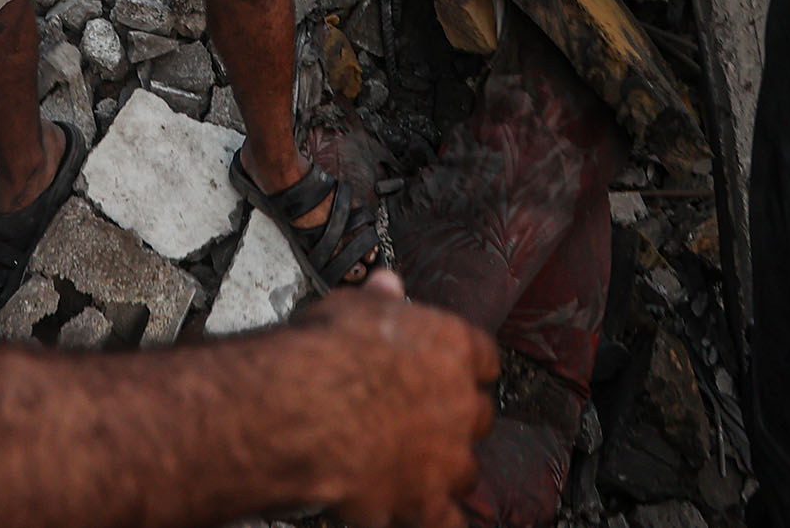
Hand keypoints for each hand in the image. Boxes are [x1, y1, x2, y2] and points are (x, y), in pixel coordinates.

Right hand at [296, 271, 496, 527]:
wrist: (306, 408)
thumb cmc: (325, 352)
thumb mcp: (353, 308)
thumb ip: (380, 303)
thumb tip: (388, 285)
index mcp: (454, 347)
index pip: (482, 357)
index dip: (462, 366)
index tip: (446, 370)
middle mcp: (462, 404)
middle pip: (476, 417)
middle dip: (452, 420)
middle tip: (417, 420)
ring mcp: (449, 458)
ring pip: (465, 470)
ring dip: (443, 469)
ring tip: (410, 468)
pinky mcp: (426, 503)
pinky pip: (448, 521)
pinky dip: (435, 519)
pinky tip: (416, 513)